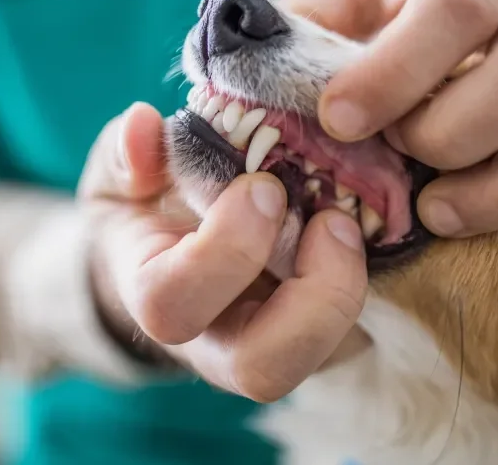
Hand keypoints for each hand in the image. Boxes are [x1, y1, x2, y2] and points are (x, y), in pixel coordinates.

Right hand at [79, 102, 368, 401]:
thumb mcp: (123, 174)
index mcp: (156, 296)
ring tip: (350, 222)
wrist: (170, 256)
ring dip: (349, 291)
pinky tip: (372, 226)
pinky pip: (359, 334)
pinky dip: (375, 282)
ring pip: (322, 360)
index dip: (224, 251)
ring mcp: (272, 348)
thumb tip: (143, 125)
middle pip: (262, 371)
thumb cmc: (147, 210)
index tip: (263, 186)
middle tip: (331, 220)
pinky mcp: (321, 338)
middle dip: (309, 296)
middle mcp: (215, 343)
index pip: (174, 305)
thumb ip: (126, 153)